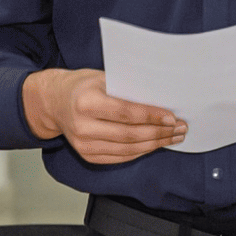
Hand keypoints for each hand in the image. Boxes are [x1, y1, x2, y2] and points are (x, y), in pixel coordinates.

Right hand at [24, 68, 186, 163]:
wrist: (54, 102)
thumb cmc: (82, 86)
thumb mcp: (102, 78)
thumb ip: (127, 89)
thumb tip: (161, 99)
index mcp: (86, 103)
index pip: (126, 113)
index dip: (152, 116)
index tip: (172, 117)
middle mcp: (83, 127)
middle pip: (130, 135)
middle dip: (159, 133)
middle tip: (180, 128)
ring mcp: (84, 145)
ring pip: (128, 150)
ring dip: (154, 144)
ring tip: (173, 137)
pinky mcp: (87, 155)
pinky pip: (120, 157)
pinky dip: (141, 152)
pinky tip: (155, 144)